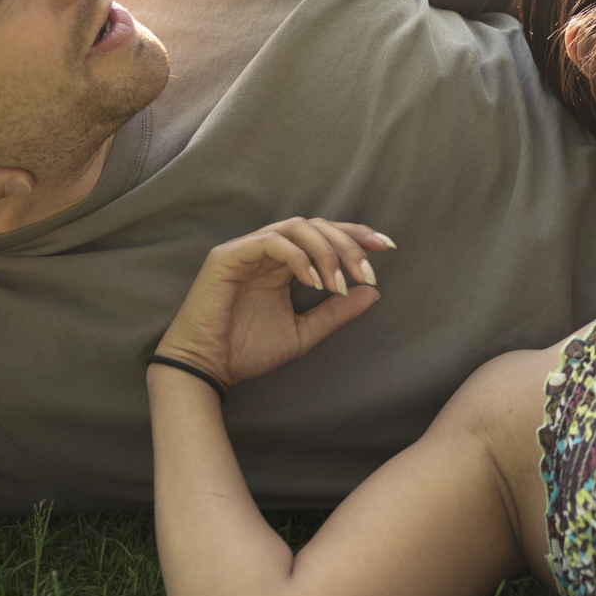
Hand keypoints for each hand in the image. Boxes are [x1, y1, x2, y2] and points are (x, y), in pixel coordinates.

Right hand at [153, 218, 395, 388]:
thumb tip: (372, 293)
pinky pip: (271, 241)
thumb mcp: (303, 333)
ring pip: (297, 227)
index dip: (357, 236)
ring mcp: (247, 250)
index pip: (325, 236)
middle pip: (317, 226)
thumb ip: (334, 313)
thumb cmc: (247, 351)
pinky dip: (298, 257)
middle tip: (367, 271)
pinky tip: (314, 281)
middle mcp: (267, 251)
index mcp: (284, 264)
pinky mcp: (228, 256)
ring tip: (338, 282)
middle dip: (349, 243)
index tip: (388, 247)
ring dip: (326, 250)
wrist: (207, 369)